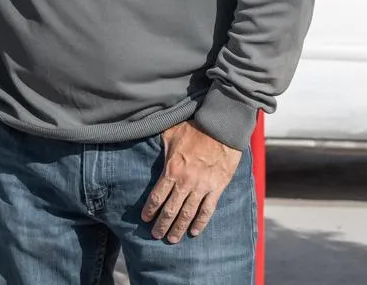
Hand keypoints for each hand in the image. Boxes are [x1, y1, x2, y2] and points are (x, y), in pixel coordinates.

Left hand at [141, 120, 242, 243]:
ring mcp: (202, 186)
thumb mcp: (170, 133)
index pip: (157, 196)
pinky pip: (207, 210)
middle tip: (156, 235)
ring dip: (179, 228)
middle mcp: (185, 182)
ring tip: (172, 239)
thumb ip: (159, 144)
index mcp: (172, 169)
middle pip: (170, 209)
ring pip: (188, 213)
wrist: (221, 128)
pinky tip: (194, 232)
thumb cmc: (194, 127)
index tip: (145, 219)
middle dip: (162, 224)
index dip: (150, 209)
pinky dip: (201, 223)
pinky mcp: (217, 187)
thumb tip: (146, 141)